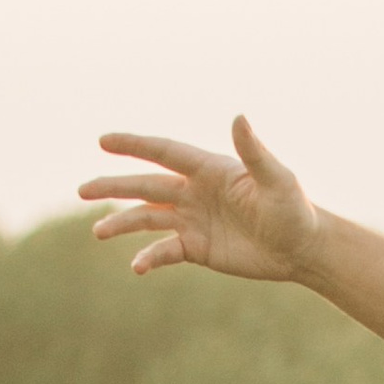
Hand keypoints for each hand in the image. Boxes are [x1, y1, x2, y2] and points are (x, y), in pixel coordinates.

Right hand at [80, 119, 320, 284]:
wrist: (301, 250)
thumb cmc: (294, 209)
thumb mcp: (276, 180)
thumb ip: (254, 152)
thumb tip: (238, 117)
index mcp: (209, 169)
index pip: (163, 152)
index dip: (133, 145)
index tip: (103, 140)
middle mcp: (195, 192)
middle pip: (145, 185)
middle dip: (113, 186)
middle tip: (82, 190)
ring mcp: (193, 220)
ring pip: (147, 218)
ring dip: (122, 222)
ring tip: (98, 231)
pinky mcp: (196, 248)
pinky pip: (164, 250)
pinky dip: (149, 257)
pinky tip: (136, 267)